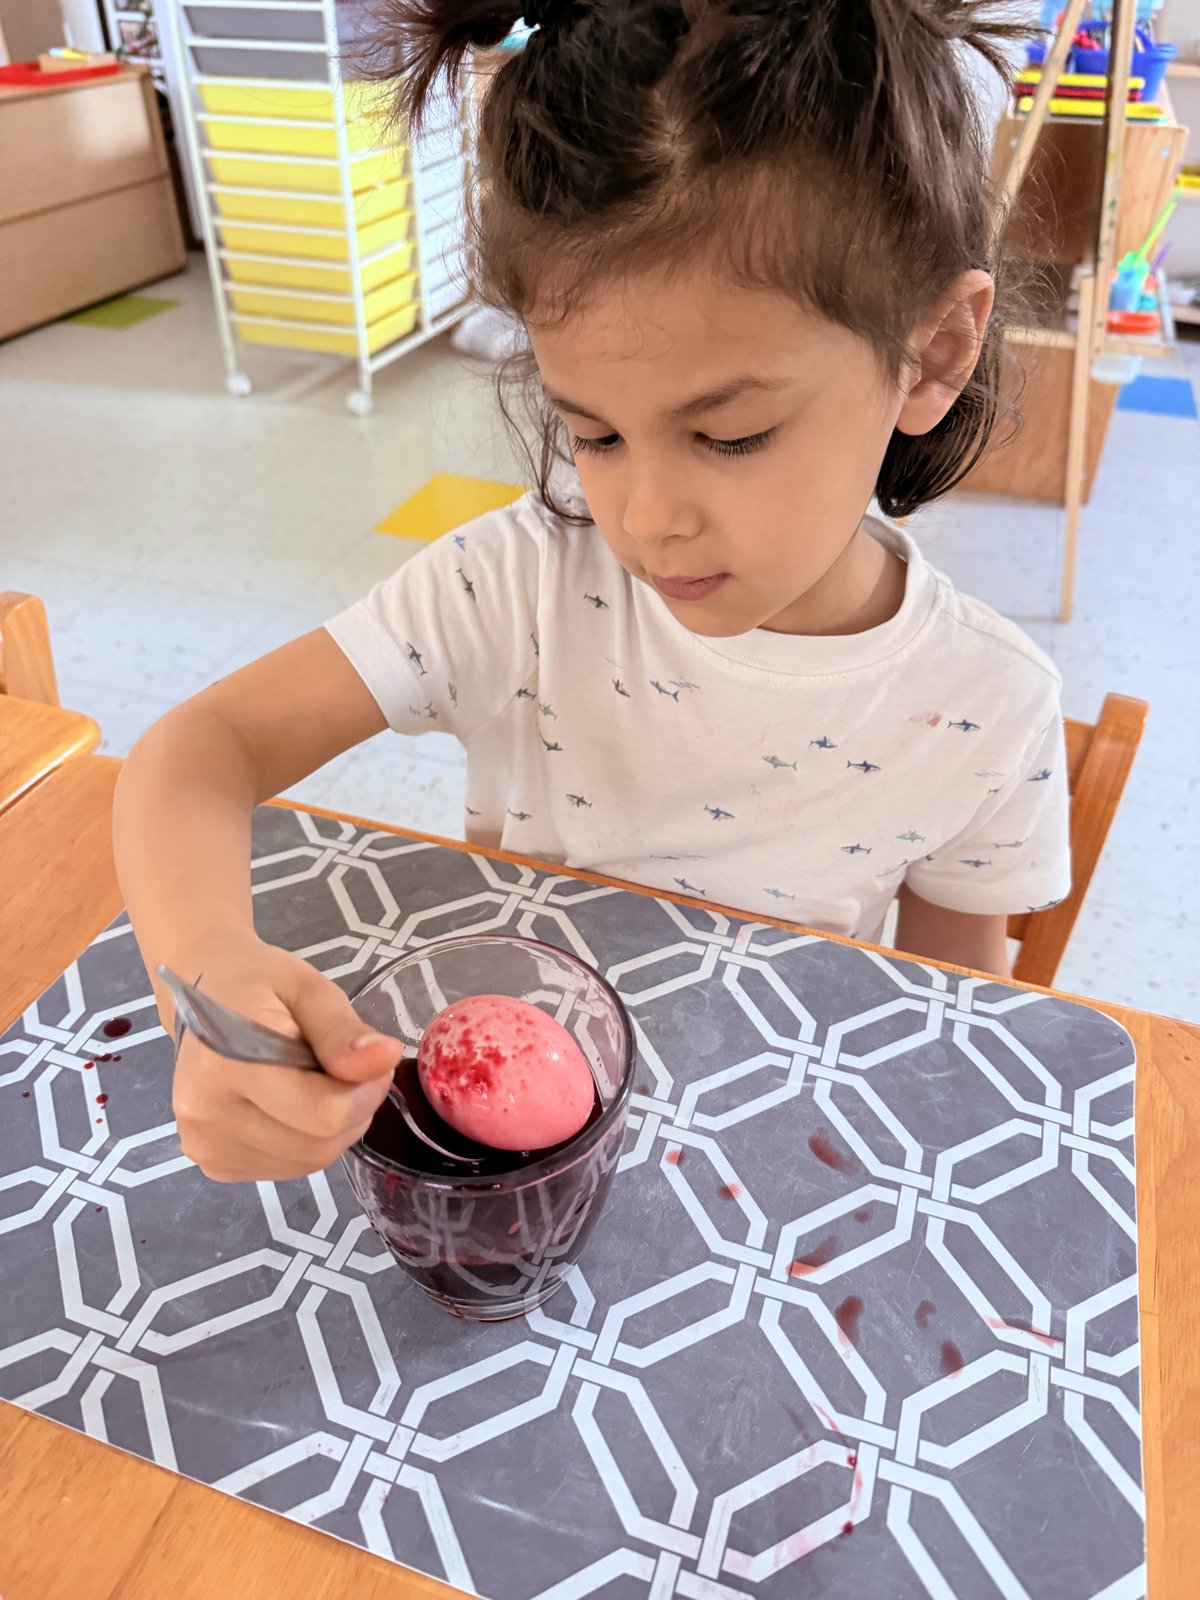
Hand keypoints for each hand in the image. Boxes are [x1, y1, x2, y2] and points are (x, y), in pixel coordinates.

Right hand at [168, 936, 400, 1181]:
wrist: (204, 1000)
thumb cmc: (257, 985)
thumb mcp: (309, 989)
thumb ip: (344, 1032)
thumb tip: (385, 1060)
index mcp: (226, 1064)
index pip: (323, 1113)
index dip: (365, 1091)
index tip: (372, 1060)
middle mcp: (207, 1115)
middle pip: (319, 1144)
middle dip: (353, 1109)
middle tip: (347, 1067)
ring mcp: (207, 1147)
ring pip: (309, 1162)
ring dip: (334, 1128)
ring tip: (317, 1081)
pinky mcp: (214, 1165)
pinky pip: (289, 1169)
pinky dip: (309, 1141)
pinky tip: (294, 1105)